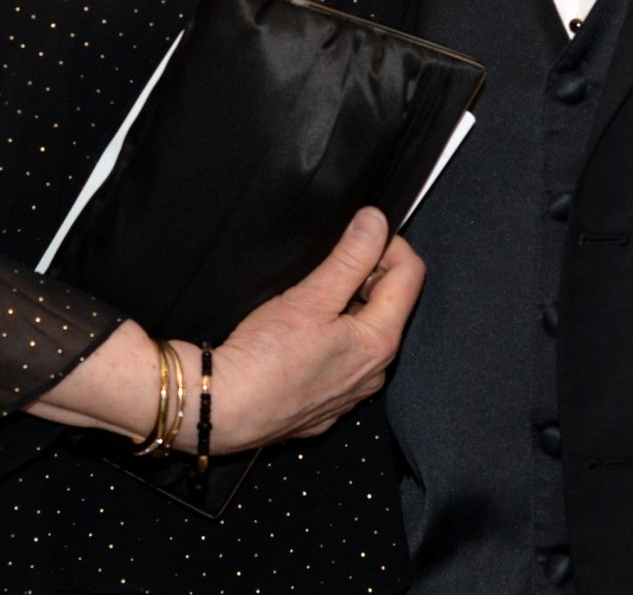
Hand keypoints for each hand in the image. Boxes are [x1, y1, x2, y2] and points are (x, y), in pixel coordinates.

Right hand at [198, 208, 423, 448]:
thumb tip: (376, 222)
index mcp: (379, 341)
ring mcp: (351, 392)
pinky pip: (343, 359)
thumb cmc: (263, 360)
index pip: (411, 275)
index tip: (361, 234)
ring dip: (348, 307)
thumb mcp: (309, 297)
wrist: (221, 411)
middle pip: (391, 303)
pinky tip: (300, 335)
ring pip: (365, 332)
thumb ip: (350, 257)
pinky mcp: (327, 403)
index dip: (389, 244)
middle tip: (330, 265)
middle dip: (368, 275)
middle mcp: (374, 371)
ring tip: (310, 299)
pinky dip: (331, 338)